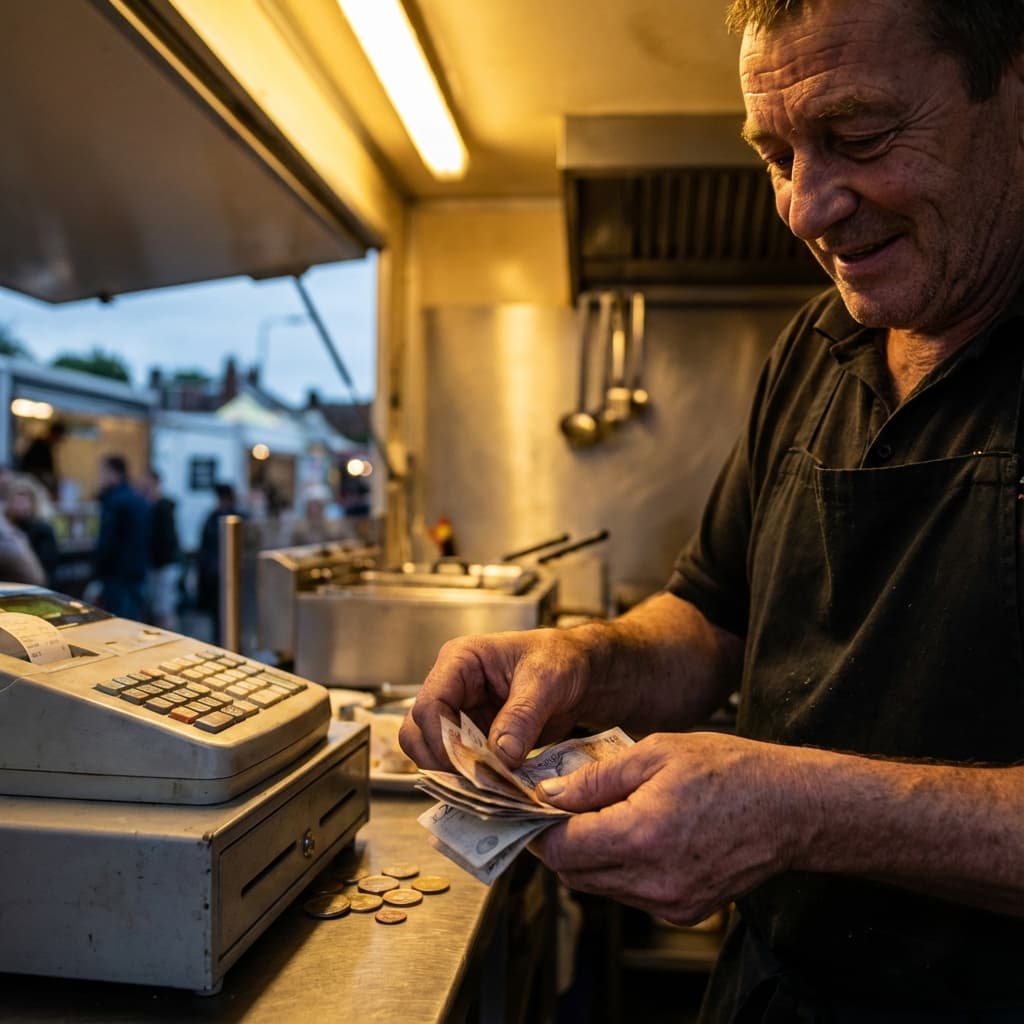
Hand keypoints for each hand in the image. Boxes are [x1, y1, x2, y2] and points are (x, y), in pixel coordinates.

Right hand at [399, 627, 594, 769]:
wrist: (581, 674)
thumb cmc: (562, 660)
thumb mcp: (546, 680)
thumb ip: (522, 716)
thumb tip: (500, 756)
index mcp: (460, 661)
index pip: (429, 704)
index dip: (441, 739)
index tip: (468, 765)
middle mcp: (452, 688)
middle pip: (417, 731)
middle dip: (439, 760)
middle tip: (474, 780)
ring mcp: (460, 714)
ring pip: (430, 751)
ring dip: (452, 773)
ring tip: (487, 784)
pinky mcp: (473, 738)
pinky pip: (457, 763)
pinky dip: (470, 778)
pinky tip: (494, 785)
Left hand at [530, 731, 814, 924]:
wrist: (791, 808)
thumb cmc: (731, 771)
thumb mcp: (655, 753)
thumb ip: (596, 778)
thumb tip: (551, 793)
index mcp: (643, 835)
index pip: (563, 848)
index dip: (538, 828)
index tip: (530, 808)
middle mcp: (653, 880)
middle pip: (575, 874)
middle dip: (558, 843)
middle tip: (556, 808)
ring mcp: (670, 902)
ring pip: (600, 886)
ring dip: (587, 855)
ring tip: (596, 815)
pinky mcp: (684, 910)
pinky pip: (630, 894)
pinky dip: (618, 868)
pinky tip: (630, 833)